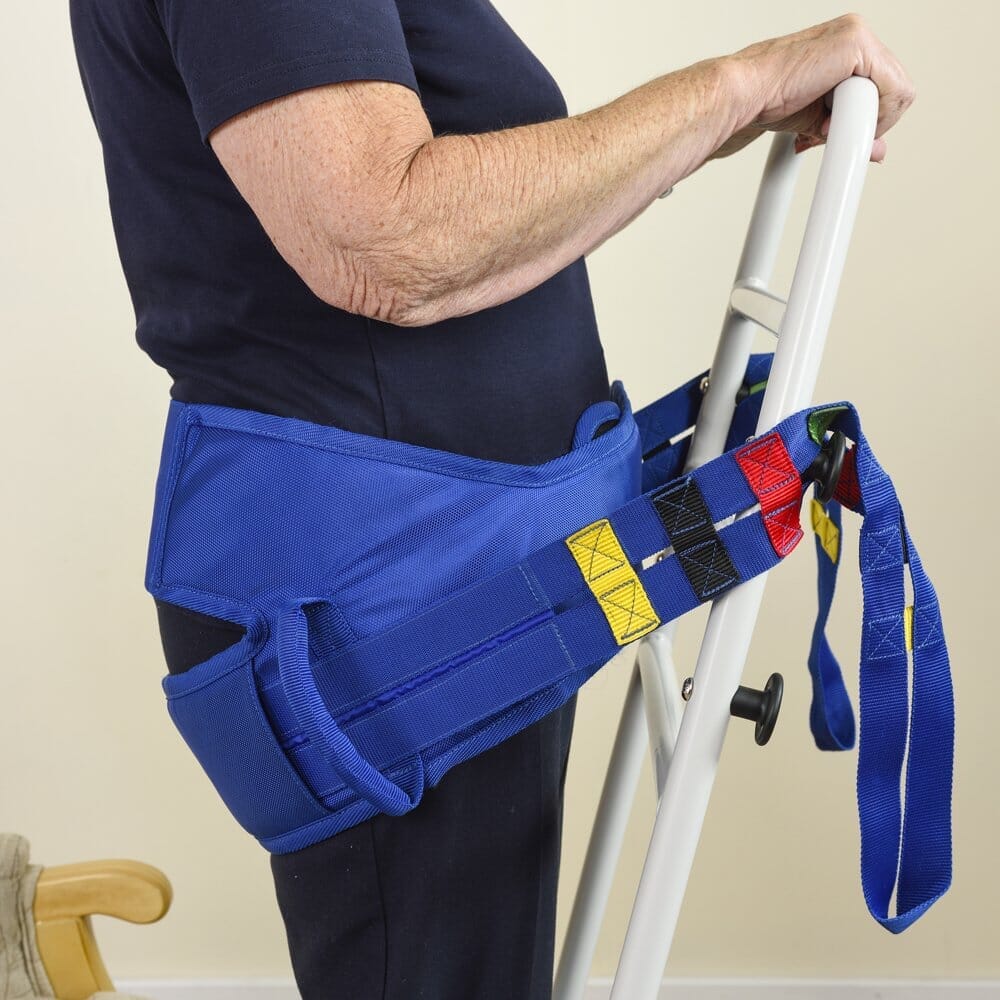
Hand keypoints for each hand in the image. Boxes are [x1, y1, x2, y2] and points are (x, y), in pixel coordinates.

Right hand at [728, 14, 914, 161]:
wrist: (744, 95)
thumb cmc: (769, 101)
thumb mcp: (821, 119)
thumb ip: (852, 127)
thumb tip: (879, 150)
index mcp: (847, 46)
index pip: (887, 87)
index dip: (868, 120)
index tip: (834, 132)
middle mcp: (855, 35)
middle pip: (897, 89)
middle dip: (869, 121)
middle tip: (829, 131)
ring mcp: (857, 35)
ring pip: (897, 91)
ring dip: (864, 119)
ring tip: (824, 124)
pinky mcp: (855, 44)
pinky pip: (890, 89)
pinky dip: (868, 114)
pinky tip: (830, 119)